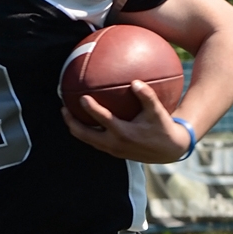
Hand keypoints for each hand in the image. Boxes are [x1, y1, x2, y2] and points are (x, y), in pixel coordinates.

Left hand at [61, 80, 191, 163]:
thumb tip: (135, 82)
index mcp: (124, 133)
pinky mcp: (113, 152)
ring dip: (75, 128)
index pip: (103, 120)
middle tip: (63, 108)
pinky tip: (83, 120)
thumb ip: (147, 96)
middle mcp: (115, 143)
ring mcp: (112, 150)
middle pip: (85, 135)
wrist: (169, 150)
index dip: (92, 109)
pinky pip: (94, 141)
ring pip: (87, 140)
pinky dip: (85, 132)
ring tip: (67, 114)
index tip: (82, 97)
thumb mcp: (158, 112)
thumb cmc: (163, 127)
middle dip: (72, 122)